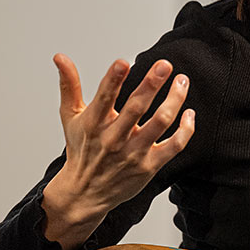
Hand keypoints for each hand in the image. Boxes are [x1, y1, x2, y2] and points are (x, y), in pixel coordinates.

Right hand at [41, 53, 194, 249]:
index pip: (104, 98)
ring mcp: (133, 153)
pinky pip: (174, 145)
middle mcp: (114, 138)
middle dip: (151, 84)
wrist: (85, 193)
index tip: (123, 62)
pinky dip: (186, 129)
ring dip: (174, 100)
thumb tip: (60, 56)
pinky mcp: (150, 165)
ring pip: (160, 122)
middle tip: (164, 65)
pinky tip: (189, 113)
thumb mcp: (70, 117)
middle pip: (136, 108)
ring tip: (182, 81)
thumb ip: (69, 85)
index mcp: (93, 123)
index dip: (113, 79)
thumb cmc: (82, 150)